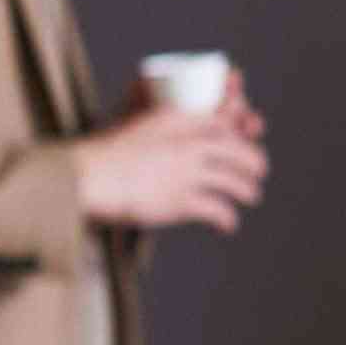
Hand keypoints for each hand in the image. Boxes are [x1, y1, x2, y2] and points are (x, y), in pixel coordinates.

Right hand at [75, 93, 267, 232]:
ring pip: (236, 181)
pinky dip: (227, 219)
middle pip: (239, 150)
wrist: (87, 176)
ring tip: (250, 196)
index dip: (243, 128)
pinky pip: (219, 210)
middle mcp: (188, 144)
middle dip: (254, 162)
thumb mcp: (142, 125)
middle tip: (258, 171)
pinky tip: (228, 225)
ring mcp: (187, 172)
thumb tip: (182, 133)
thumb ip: (167, 127)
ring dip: (248, 191)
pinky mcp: (181, 200)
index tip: (250, 134)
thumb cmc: (106, 155)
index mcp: (178, 119)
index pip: (225, 120)